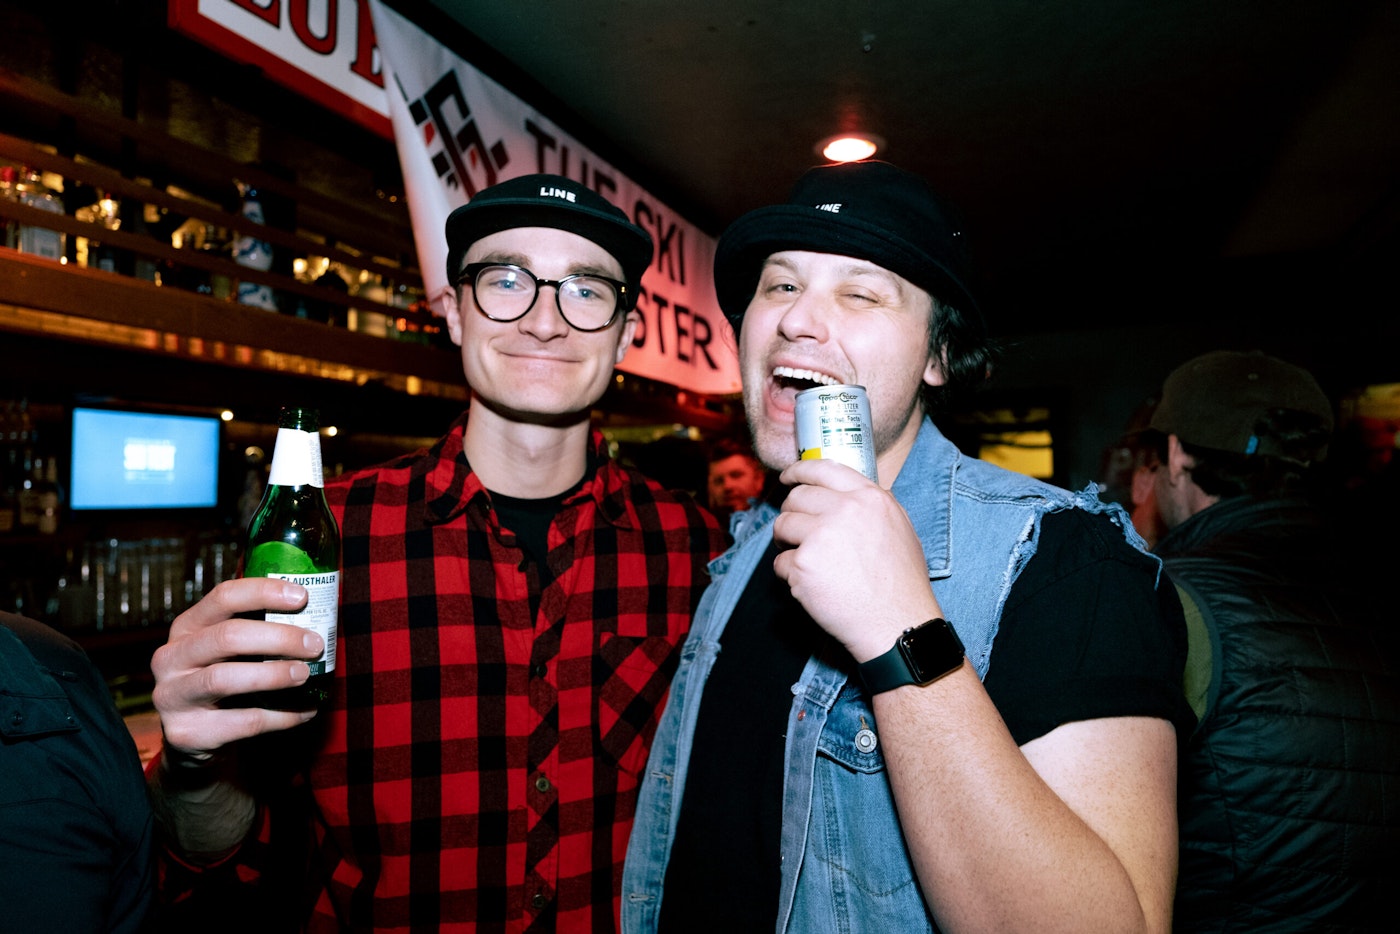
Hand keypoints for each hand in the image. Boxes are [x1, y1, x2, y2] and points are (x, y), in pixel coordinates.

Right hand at [150, 577, 323, 761]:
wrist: (192, 736)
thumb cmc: (222, 680)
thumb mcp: (227, 650)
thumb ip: (257, 630)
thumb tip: (318, 616)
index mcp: (186, 627)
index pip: (223, 597)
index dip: (264, 592)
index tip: (303, 596)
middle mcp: (171, 657)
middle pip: (227, 637)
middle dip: (278, 638)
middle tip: (314, 644)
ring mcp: (173, 696)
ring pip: (225, 678)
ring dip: (274, 674)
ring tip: (306, 674)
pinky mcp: (187, 732)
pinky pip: (242, 722)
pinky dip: (281, 716)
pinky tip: (306, 711)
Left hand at [772, 459, 941, 661]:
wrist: (897, 624)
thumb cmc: (900, 583)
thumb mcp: (898, 529)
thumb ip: (869, 507)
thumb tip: (839, 497)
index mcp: (869, 498)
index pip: (822, 468)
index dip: (798, 471)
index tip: (787, 478)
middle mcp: (844, 510)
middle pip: (796, 498)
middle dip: (791, 514)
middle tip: (795, 533)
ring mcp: (820, 536)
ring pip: (782, 526)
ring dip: (786, 543)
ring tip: (804, 562)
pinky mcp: (803, 565)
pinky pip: (781, 563)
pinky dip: (790, 576)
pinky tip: (813, 587)